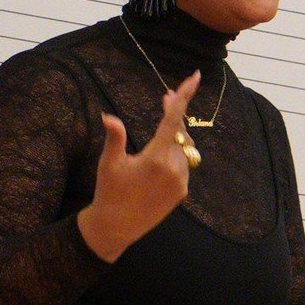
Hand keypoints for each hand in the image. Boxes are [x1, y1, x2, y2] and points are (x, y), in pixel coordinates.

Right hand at [76, 72, 204, 262]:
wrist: (116, 228)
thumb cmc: (109, 192)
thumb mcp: (109, 163)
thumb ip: (115, 137)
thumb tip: (108, 116)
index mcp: (155, 158)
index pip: (173, 120)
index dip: (184, 97)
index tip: (195, 77)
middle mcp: (173, 169)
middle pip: (179, 132)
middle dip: (174, 114)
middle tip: (165, 97)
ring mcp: (180, 182)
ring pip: (182, 149)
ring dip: (173, 137)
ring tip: (159, 133)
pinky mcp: (181, 193)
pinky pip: (183, 165)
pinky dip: (175, 156)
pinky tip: (160, 159)